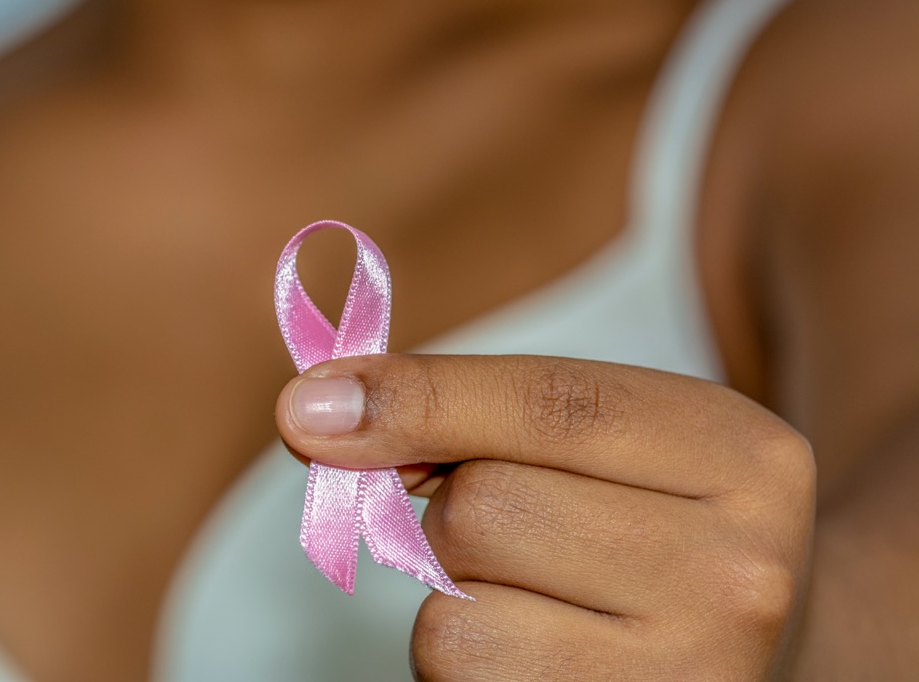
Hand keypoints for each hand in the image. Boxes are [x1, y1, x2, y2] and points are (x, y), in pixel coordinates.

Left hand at [276, 354, 815, 680]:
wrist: (744, 642)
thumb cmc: (645, 522)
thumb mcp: (604, 439)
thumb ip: (473, 409)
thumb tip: (314, 414)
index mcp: (741, 458)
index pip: (552, 406)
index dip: (417, 398)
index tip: (308, 406)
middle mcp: (737, 575)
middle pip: (485, 509)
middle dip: (454, 510)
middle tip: (513, 528)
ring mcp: (690, 676)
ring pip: (455, 618)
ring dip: (455, 600)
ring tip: (537, 600)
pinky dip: (466, 663)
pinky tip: (536, 652)